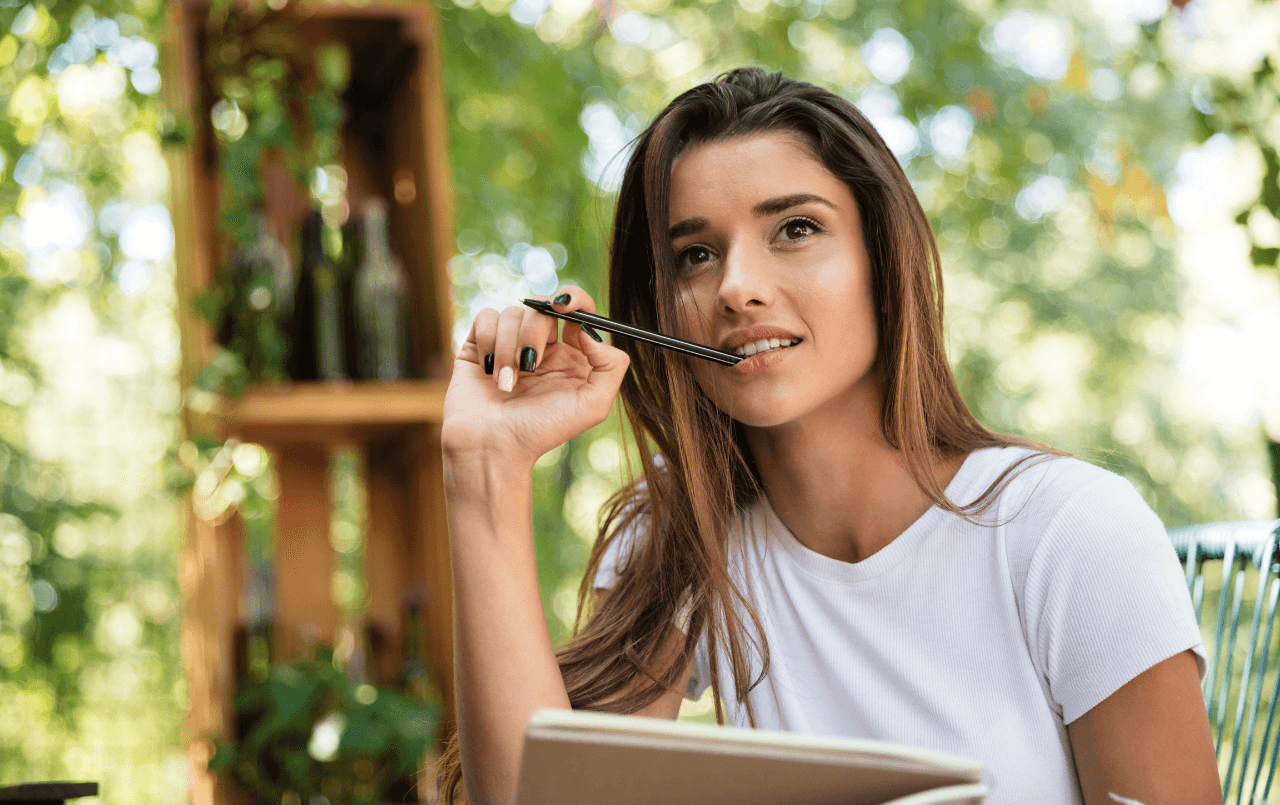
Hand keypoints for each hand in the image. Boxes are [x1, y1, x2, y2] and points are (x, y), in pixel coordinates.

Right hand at [442, 286, 630, 468]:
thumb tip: (590, 331)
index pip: (579, 309)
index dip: (574, 299)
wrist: (492, 446)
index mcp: (571, 355)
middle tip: (530, 365)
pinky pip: (487, 316)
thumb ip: (611, 366)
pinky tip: (489, 371)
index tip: (563, 308)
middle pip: (543, 307)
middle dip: (535, 334)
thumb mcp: (593, 405)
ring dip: (509, 350)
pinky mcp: (480, 344)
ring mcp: (510, 343)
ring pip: (513, 313)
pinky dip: (488, 342)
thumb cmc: (542, 431)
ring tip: (506, 384)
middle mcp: (542, 346)